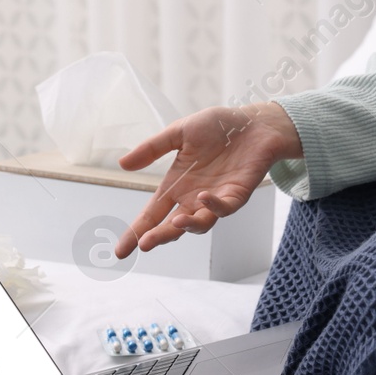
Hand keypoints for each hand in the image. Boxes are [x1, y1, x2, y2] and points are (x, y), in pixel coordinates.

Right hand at [112, 101, 303, 257]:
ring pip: (200, 223)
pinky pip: (225, 208)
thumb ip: (152, 148)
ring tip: (176, 222)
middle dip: (158, 236)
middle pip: (172, 226)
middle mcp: (193, 197)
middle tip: (144, 244)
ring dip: (187, 225)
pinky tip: (204, 197)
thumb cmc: (219, 127)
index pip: (151, 215)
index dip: (136, 233)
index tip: (121, 252)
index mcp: (176, 185)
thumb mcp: (179, 133)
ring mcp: (216, 198)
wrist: (254, 122)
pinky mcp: (237, 194)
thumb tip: (122, 164)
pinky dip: (215, 206)